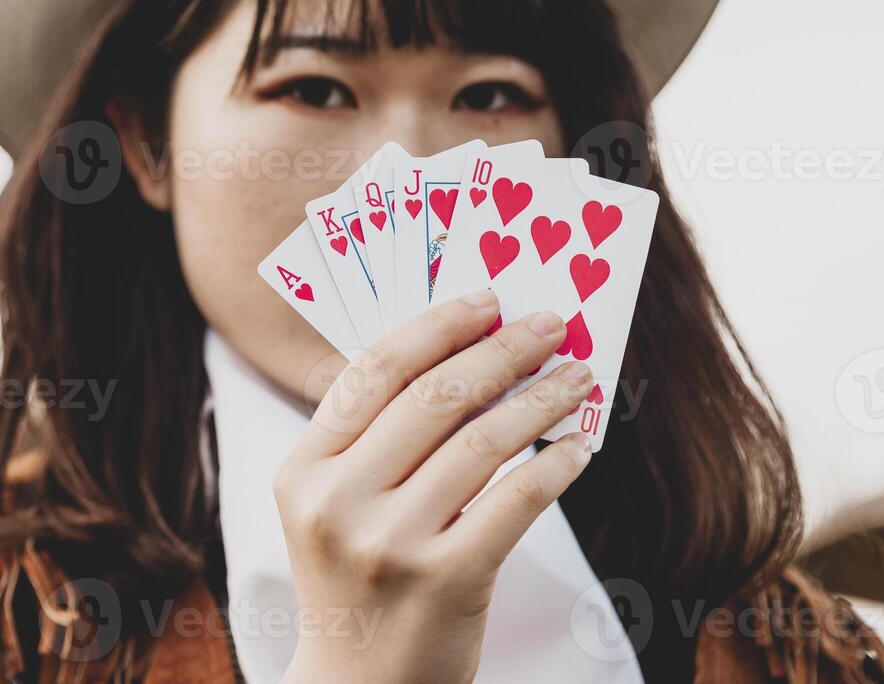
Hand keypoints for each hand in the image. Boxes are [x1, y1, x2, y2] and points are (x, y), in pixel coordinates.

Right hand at [275, 289, 595, 683]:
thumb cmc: (360, 582)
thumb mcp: (336, 508)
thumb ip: (376, 438)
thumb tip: (468, 352)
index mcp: (305, 471)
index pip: (374, 371)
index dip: (437, 325)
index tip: (487, 300)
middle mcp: (339, 502)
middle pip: (434, 397)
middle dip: (501, 350)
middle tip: (550, 324)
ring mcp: (391, 543)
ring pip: (482, 442)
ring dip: (540, 397)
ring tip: (576, 374)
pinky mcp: (447, 581)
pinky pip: (516, 501)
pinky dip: (555, 464)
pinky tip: (578, 445)